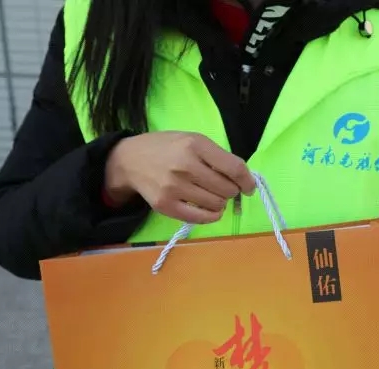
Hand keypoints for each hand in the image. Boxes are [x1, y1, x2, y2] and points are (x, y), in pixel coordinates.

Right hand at [104, 132, 255, 223]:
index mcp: (195, 145)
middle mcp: (185, 166)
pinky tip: (208, 208)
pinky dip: (211, 215)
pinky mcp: (166, 206)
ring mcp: (174, 188)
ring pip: (217, 205)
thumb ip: (218, 156)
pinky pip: (201, 218)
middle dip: (231, 190)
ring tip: (210, 194)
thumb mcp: (193, 140)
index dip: (247, 181)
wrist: (130, 160)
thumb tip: (245, 179)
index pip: (234, 168)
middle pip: (227, 189)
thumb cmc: (167, 148)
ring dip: (220, 202)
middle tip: (221, 186)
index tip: (249, 186)